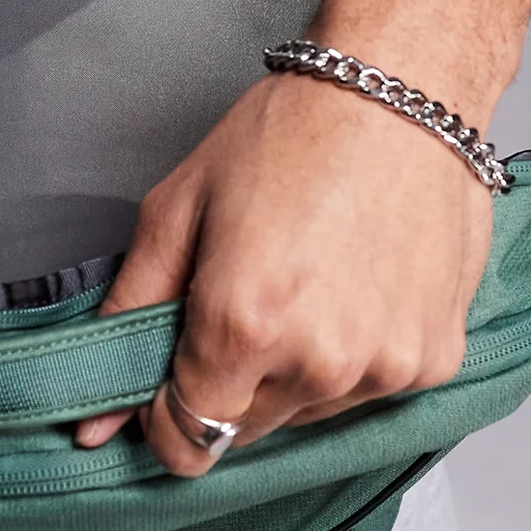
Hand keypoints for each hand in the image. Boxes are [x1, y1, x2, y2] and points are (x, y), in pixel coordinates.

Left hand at [75, 69, 494, 476]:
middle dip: (228, 383)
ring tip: (306, 283)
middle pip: (246, 430)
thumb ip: (131, 314)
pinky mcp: (436, 358)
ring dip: (294, 371)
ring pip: (310, 412)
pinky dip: (356, 357)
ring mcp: (386, 366)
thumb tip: (95, 419)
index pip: (188, 441)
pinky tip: (355, 286)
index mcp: (243, 325)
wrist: (402, 90)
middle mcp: (319, 362)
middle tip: (242, 302)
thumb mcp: (178, 209)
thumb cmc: (287, 134)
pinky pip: (373, 390)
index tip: (166, 388)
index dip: (164, 422)